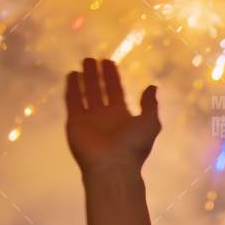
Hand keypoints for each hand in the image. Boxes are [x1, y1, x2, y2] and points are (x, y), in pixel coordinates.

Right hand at [64, 58, 159, 176]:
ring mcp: (89, 118)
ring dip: (84, 78)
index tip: (109, 62)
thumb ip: (150, 105)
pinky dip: (72, 88)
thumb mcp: (150, 122)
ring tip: (83, 62)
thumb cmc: (133, 145)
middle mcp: (105, 115)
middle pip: (100, 89)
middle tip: (92, 58)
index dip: (113, 76)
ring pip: (86, 93)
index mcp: (122, 115)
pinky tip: (72, 75)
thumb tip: (152, 88)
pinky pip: (73, 101)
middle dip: (97, 74)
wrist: (113, 165)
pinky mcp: (75, 122)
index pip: (116, 91)